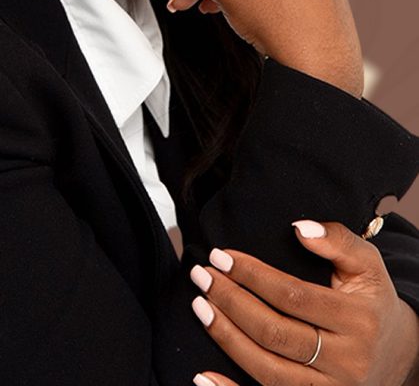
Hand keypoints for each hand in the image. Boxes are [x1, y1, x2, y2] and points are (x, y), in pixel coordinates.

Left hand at [188, 220, 418, 385]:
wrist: (401, 357)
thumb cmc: (373, 303)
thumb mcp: (367, 265)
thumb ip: (338, 240)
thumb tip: (299, 227)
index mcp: (358, 320)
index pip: (292, 295)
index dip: (252, 275)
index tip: (220, 256)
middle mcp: (346, 361)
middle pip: (275, 333)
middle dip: (231, 301)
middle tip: (201, 276)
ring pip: (268, 369)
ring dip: (226, 337)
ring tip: (200, 306)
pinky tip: (203, 375)